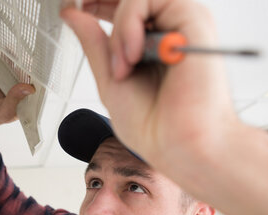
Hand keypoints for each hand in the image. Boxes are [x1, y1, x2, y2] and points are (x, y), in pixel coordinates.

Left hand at [61, 0, 236, 176]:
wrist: (178, 147)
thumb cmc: (153, 126)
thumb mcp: (110, 80)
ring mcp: (183, 25)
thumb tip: (73, 15)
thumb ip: (94, 44)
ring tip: (121, 65)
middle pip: (136, 0)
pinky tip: (131, 56)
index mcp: (153, 45)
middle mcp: (170, 31)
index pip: (127, 10)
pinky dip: (129, 24)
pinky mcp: (194, 22)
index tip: (76, 5)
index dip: (101, 3)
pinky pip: (150, 0)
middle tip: (82, 5)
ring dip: (118, 29)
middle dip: (103, 1)